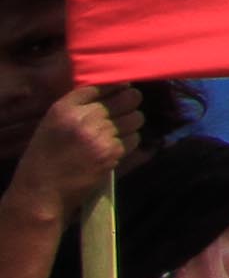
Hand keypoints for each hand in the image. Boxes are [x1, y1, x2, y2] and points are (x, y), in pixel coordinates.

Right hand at [6, 87, 125, 222]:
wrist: (42, 192)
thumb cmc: (45, 158)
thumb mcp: (53, 124)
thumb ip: (78, 105)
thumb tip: (114, 89)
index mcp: (65, 107)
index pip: (104, 85)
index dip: (116, 88)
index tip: (119, 93)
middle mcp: (84, 117)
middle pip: (128, 97)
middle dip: (130, 103)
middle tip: (125, 111)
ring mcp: (100, 134)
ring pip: (136, 117)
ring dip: (131, 124)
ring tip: (117, 132)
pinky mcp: (111, 152)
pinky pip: (134, 138)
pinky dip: (128, 142)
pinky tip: (113, 149)